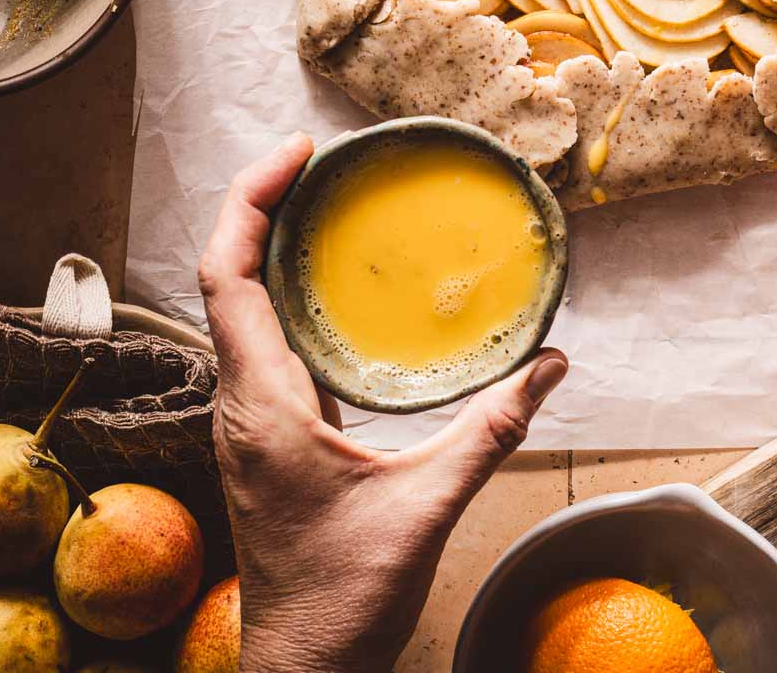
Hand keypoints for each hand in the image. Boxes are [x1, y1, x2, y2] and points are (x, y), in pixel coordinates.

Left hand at [197, 135, 567, 672]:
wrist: (303, 672)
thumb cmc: (346, 598)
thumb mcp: (426, 507)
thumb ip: (490, 432)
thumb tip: (551, 365)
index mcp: (262, 407)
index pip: (227, 279)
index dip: (251, 203)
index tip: (297, 155)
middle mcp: (240, 403)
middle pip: (225, 279)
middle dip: (261, 206)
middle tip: (317, 159)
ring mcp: (246, 421)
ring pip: (236, 310)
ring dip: (268, 247)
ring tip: (324, 202)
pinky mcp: (264, 436)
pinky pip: (258, 341)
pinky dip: (284, 294)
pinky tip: (333, 289)